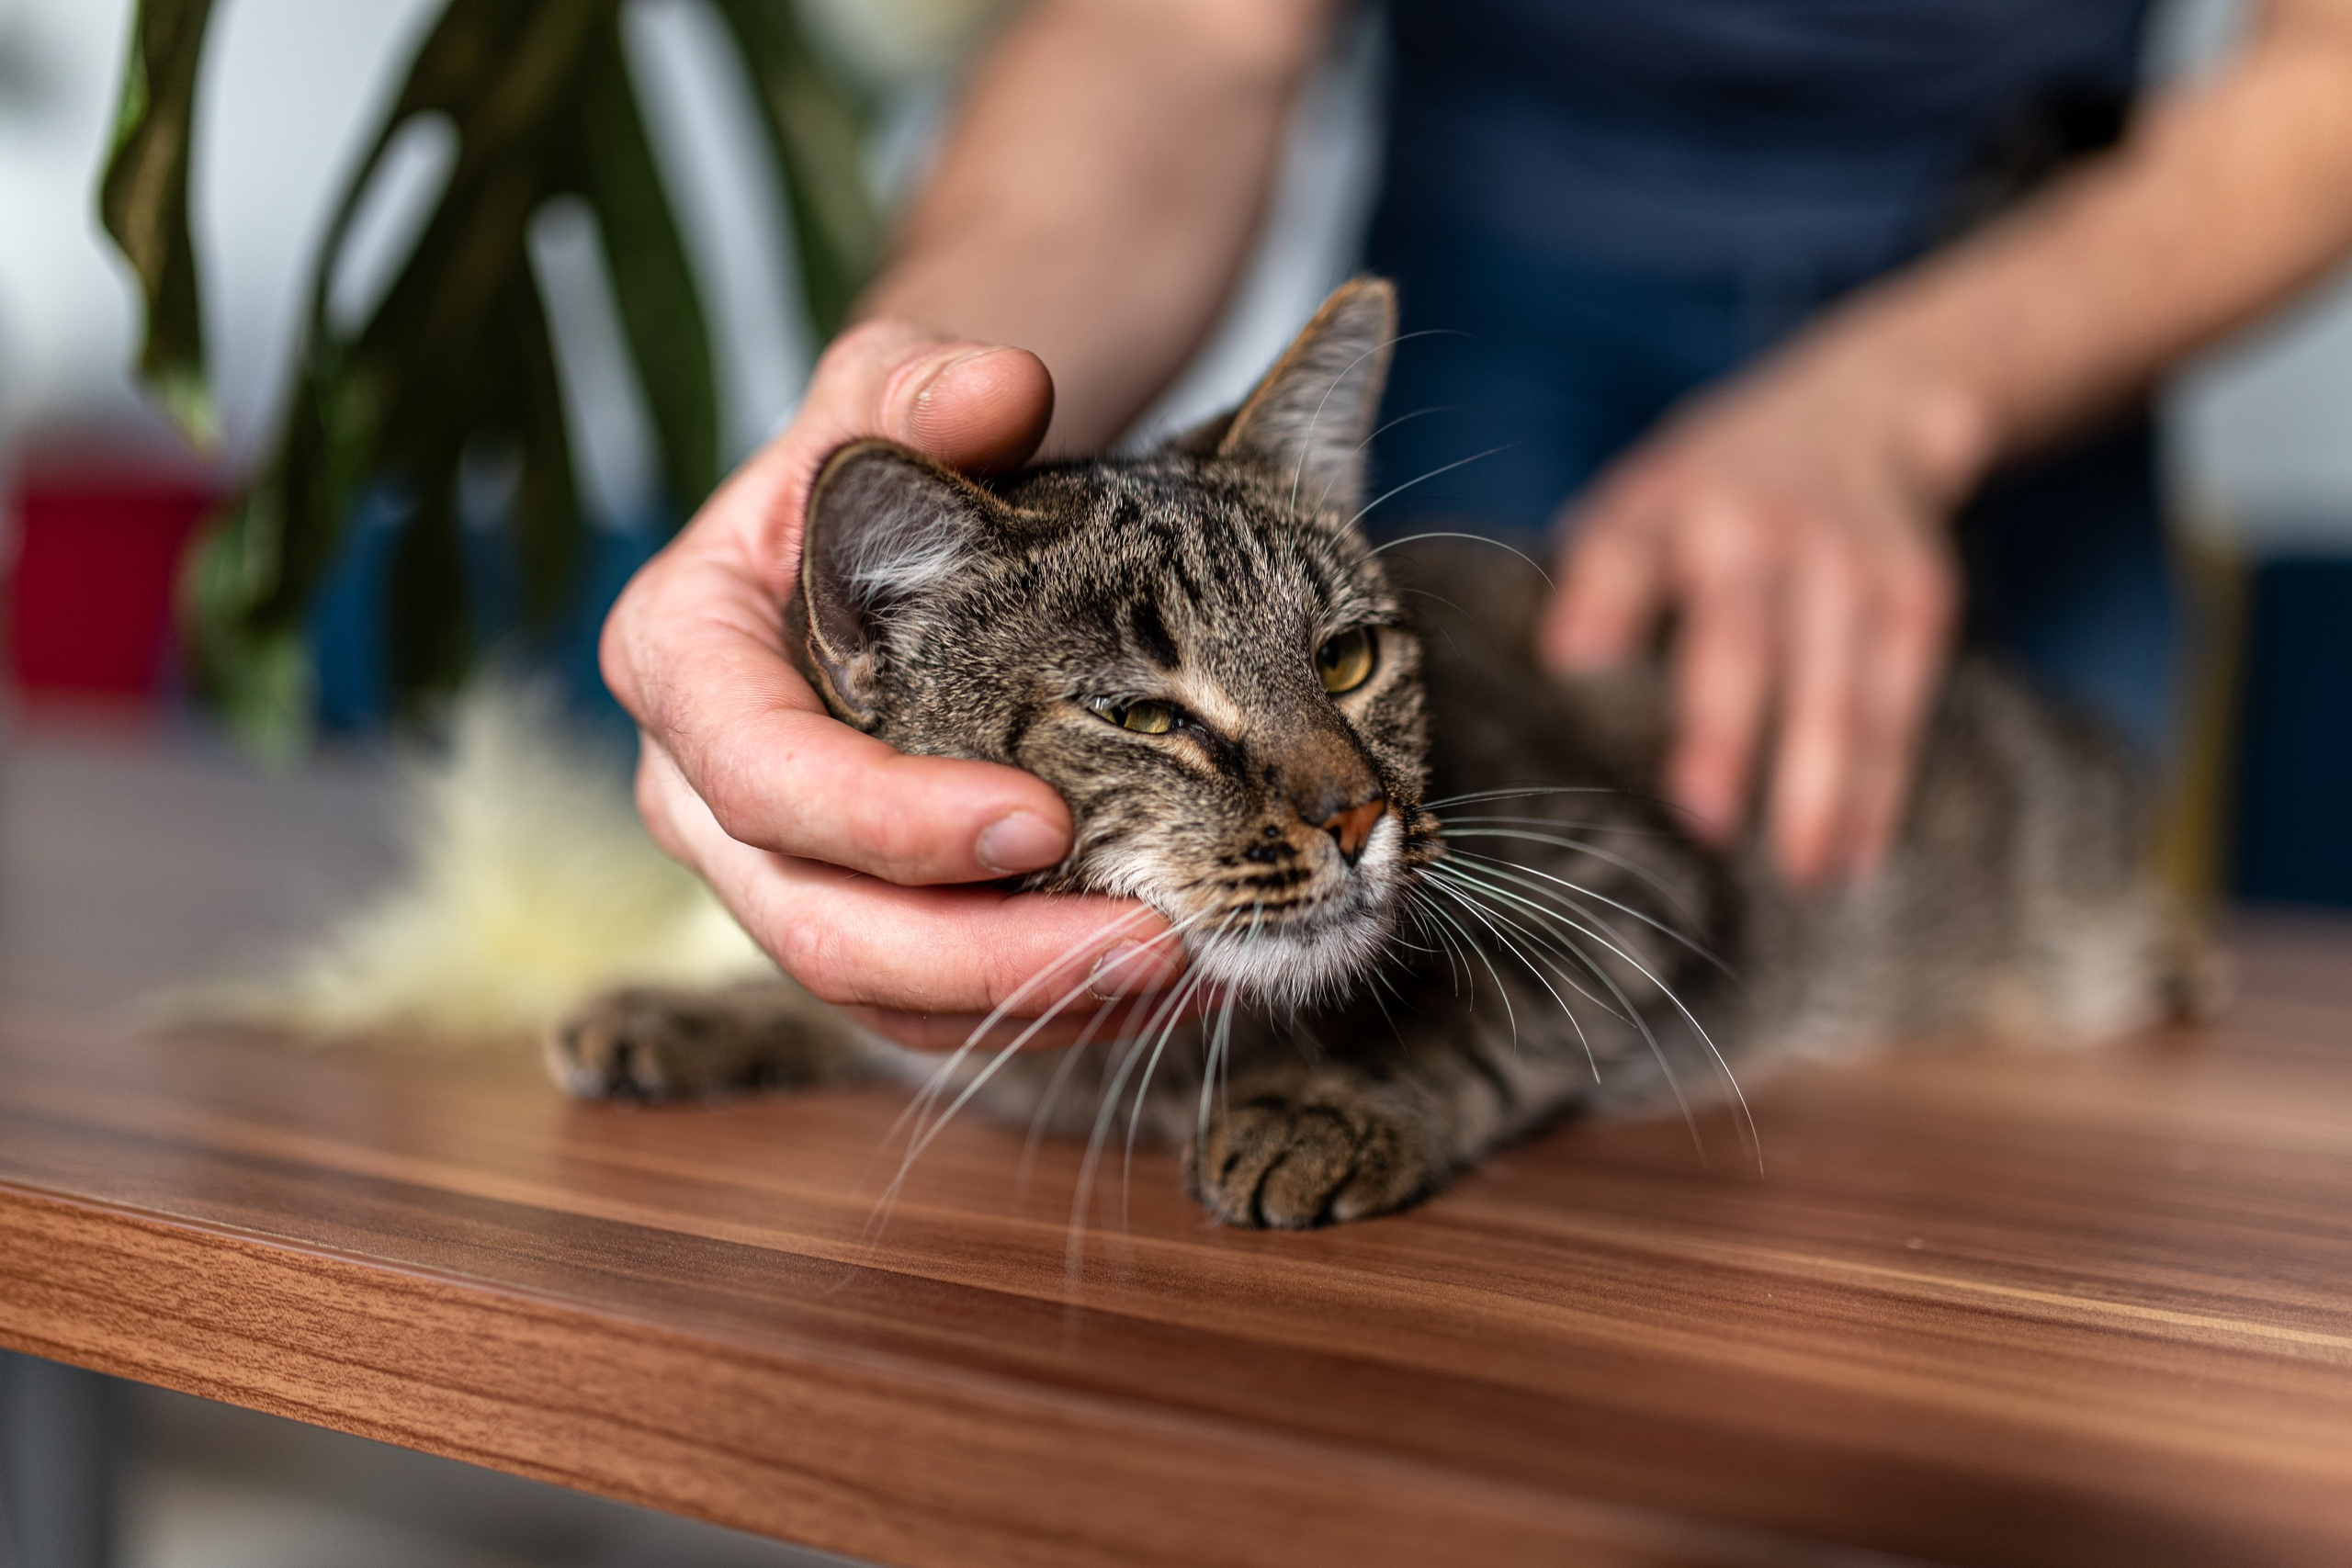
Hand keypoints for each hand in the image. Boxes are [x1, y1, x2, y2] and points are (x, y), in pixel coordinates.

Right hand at [600, 320, 1182, 1049]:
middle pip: (821, 930)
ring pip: (888, 998)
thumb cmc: (880, 467)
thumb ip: (923, 385)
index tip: (1048, 819)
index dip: (894, 820)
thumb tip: (1000, 387)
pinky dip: (1057, 1003)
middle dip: (994, 954)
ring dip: (1045, 1000)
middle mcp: (706, 794)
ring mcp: (777, 874)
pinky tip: (1186, 972)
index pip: (765, 777)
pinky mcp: (856, 921)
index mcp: (687, 662)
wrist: (892, 542)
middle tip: (1160, 937)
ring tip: (1204, 964)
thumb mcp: (887, 395)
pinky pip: (941, 1007)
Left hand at [1538, 339, 1990, 885]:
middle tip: (1702, 819)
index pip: (1623, 555)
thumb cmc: (1712, 493)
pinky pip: (1901, 703)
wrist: (1862, 409)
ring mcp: (1847, 561)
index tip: (1573, 669)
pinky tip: (1859, 854)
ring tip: (1801, 874)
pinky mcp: (1917, 597)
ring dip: (1822, 785)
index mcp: (1666, 506)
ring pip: (1837, 684)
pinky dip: (1883, 784)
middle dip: (1725, 729)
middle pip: (1741, 637)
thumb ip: (1595, 586)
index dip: (1601, 605)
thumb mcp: (1640, 503)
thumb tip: (1551, 701)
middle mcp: (1758, 527)